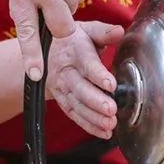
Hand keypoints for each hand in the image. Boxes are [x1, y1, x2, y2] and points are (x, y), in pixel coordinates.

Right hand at [47, 21, 123, 138]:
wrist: (44, 53)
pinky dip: (88, 125)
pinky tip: (104, 132)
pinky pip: (74, 115)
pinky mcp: (61, 100)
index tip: (111, 85)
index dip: (98, 75)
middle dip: (95, 101)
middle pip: (79, 88)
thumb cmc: (73, 40)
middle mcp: (65, 70)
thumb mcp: (87, 30)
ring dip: (93, 117)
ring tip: (110, 124)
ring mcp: (61, 87)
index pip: (86, 63)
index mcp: (74, 50)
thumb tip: (120, 31)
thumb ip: (104, 32)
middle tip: (112, 110)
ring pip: (76, 104)